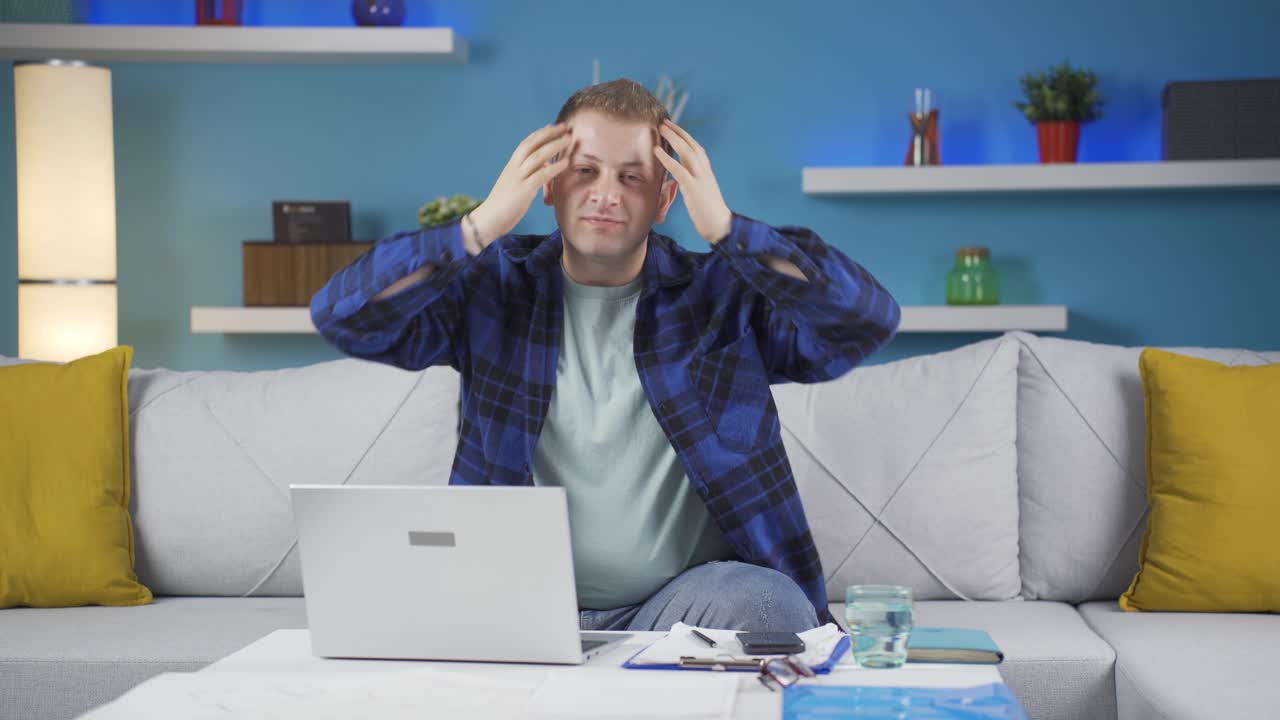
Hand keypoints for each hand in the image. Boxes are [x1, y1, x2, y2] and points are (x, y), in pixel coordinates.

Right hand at [467, 123, 573, 251]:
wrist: (488, 220)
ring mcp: (517, 179)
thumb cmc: (504, 205)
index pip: (526, 143)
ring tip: (568, 139)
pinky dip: (554, 167)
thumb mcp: (515, 185)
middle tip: (565, 126)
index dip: (540, 133)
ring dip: (554, 146)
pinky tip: (565, 163)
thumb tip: (543, 165)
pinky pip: (540, 175)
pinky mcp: (523, 192)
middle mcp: (514, 168)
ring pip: (537, 156)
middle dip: (549, 133)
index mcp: (511, 166)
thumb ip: (528, 174)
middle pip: (532, 144)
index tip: (553, 126)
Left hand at [653, 119, 732, 243]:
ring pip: (686, 151)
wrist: (719, 224)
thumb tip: (678, 174)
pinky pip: (678, 169)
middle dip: (677, 131)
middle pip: (691, 144)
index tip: (672, 127)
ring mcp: (700, 177)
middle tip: (664, 122)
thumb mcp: (700, 190)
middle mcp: (704, 169)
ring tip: (661, 129)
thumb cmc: (708, 211)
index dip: (683, 135)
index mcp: (706, 170)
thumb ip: (691, 179)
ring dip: (673, 138)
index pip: (695, 146)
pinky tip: (656, 151)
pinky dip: (667, 158)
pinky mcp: (693, 188)